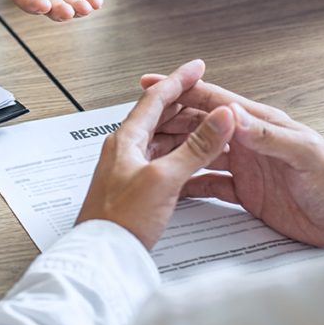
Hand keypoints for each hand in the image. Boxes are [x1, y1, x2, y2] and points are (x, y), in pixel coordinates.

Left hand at [75, 60, 235, 248]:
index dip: (179, 80)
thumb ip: (196, 147)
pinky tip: (197, 159)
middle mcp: (126, 149)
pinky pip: (163, 160)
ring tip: (212, 128)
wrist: (102, 256)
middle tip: (213, 100)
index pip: (156, 99)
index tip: (197, 67)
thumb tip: (221, 118)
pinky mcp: (137, 187)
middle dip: (188, 105)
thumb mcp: (165, 179)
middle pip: (160, 116)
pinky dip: (183, 154)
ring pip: (163, 139)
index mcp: (126, 139)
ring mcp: (131, 168)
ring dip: (188, 130)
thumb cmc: (120, 221)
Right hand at [140, 74, 323, 247]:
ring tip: (148, 150)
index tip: (156, 83)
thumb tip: (234, 115)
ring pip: (200, 152)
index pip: (215, 101)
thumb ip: (268, 135)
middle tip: (140, 122)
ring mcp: (246, 166)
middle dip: (168, 120)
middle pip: (200, 124)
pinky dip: (189, 182)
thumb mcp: (302, 154)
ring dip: (175, 149)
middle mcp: (250, 142)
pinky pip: (209, 183)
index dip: (184, 90)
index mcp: (262, 124)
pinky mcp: (245, 192)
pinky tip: (173, 184)